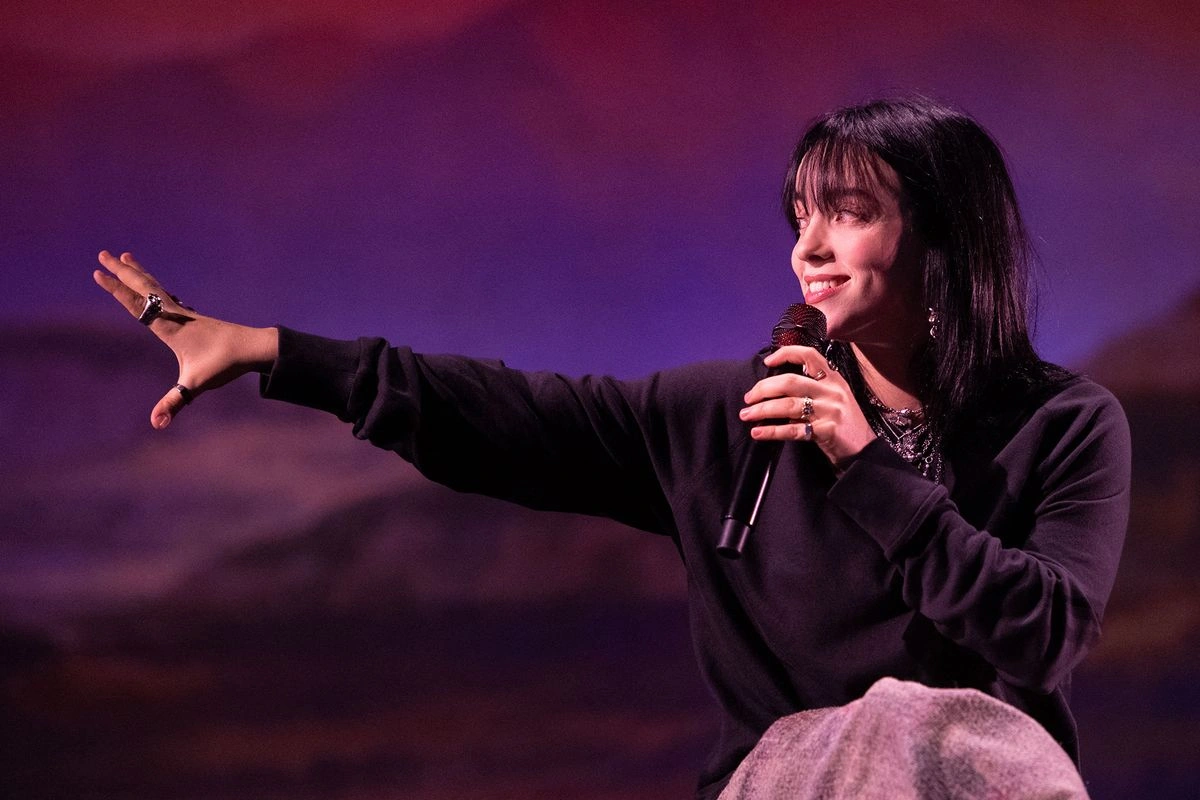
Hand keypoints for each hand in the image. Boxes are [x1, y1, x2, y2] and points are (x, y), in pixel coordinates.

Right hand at [93, 250, 278, 428]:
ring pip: (156, 287)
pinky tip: (154, 286)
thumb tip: (157, 424)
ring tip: (125, 257)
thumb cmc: (224, 364)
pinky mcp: (193, 316)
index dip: (116, 289)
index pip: (137, 304)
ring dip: (138, 272)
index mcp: (170, 327)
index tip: (97, 273)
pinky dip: (155, 285)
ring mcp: (184, 313)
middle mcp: (175, 314)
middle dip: (122, 271)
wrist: (253, 347)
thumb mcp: (196, 385)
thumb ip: (174, 403)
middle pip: (143, 287)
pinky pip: (167, 295)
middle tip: (101, 253)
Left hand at [739, 345, 876, 465]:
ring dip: (762, 410)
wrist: (865, 452)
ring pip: (788, 405)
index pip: (809, 355)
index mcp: (834, 379)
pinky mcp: (827, 431)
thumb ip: (811, 390)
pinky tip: (758, 433)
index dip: (786, 353)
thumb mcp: (834, 399)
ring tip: (746, 415)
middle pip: (790, 382)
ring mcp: (831, 411)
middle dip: (763, 389)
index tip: (767, 362)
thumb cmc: (843, 425)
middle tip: (748, 398)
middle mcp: (832, 391)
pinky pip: (793, 429)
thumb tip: (775, 390)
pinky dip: (772, 431)